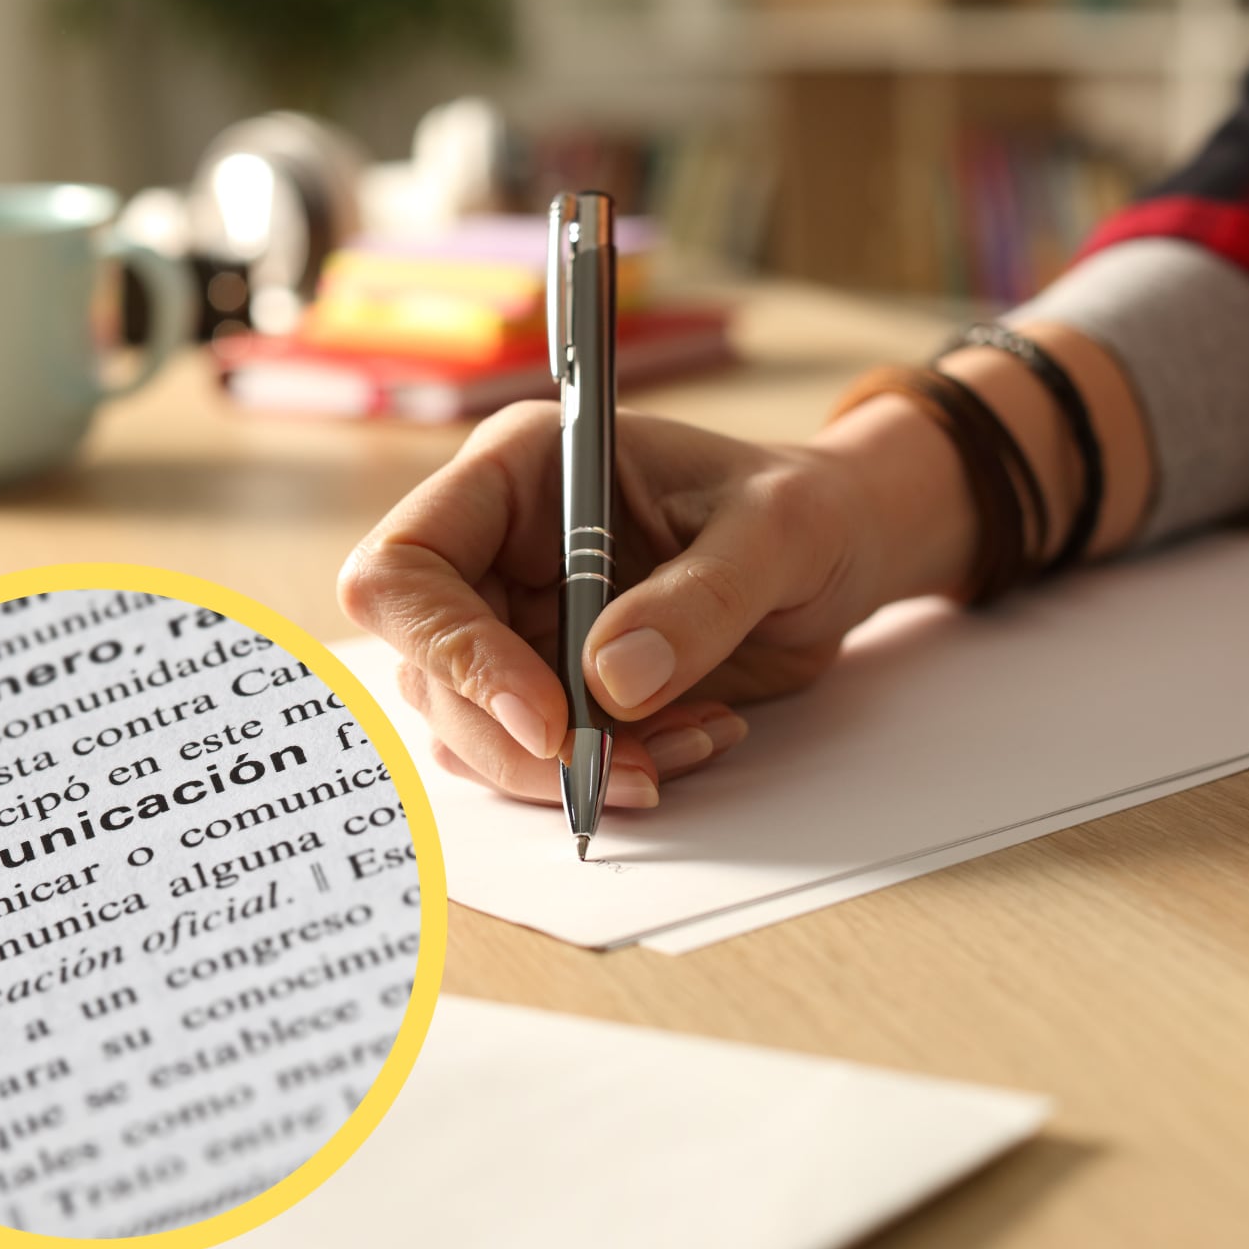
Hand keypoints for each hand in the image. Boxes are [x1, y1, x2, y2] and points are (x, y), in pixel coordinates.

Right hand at [338, 398, 972, 806]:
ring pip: (470, 730)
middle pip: (428, 671)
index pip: (407, 567)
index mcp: (518, 473)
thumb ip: (700, 598)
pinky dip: (604, 776)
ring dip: (567, 770)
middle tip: (629, 772)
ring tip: (685, 748)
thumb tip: (612, 683)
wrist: (842, 551)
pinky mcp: (549, 686)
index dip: (454, 652)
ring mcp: (515, 623)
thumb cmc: (808, 508)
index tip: (549, 718)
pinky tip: (690, 743)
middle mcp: (496, 549)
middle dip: (521, 743)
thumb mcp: (779, 532)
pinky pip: (533, 757)